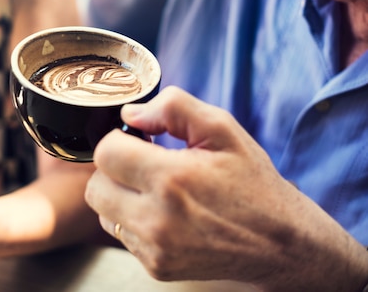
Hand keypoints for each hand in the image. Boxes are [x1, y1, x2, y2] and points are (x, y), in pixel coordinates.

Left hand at [85, 86, 367, 290]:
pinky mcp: (156, 267)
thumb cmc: (251, 181)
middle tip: (143, 164)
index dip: (119, 140)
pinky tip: (163, 213)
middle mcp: (157, 220)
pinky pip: (121, 234)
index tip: (139, 140)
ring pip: (102, 211)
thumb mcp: (222, 129)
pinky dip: (133, 220)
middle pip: (95, 186)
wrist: (280, 242)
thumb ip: (173, 108)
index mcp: (172, 179)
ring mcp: (155, 249)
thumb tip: (130, 114)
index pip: (105, 153)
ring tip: (153, 189)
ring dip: (119, 195)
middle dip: (114, 169)